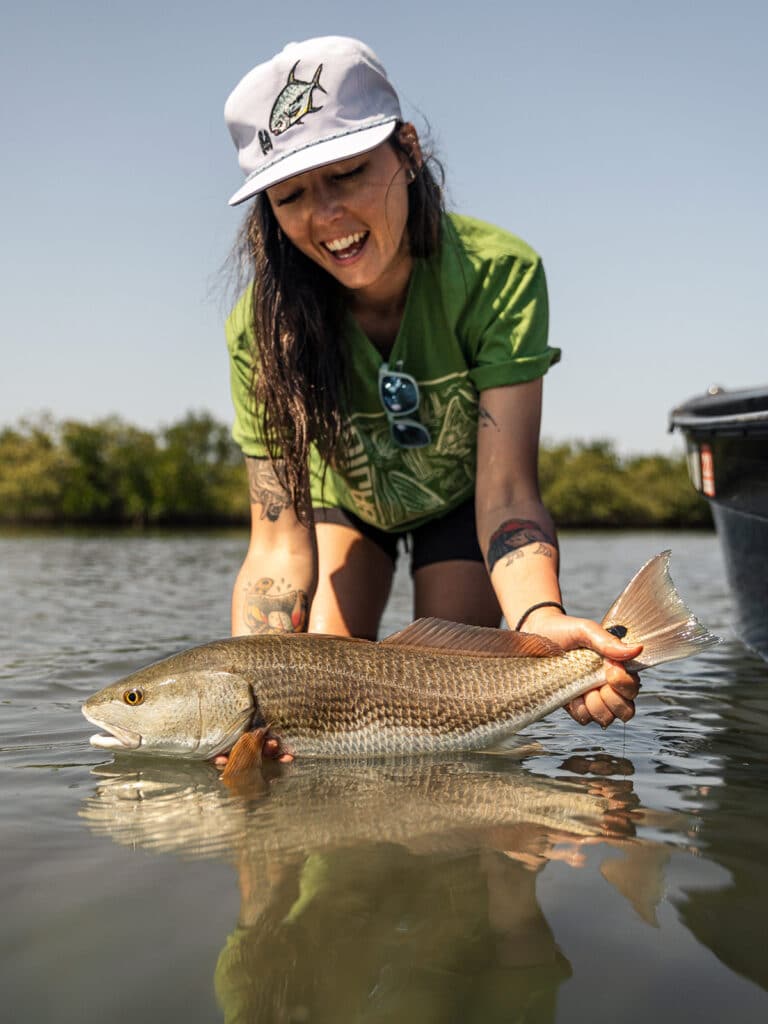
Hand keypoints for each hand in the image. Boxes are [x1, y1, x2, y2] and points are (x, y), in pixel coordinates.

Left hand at [522, 610, 641, 728]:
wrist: (534, 636)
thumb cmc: (563, 631)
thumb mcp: (585, 630)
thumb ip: (609, 642)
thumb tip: (638, 649)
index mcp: (616, 668)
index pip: (633, 688)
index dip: (625, 684)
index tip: (610, 669)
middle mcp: (607, 686)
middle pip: (626, 710)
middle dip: (614, 700)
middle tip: (597, 682)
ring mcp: (591, 698)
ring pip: (607, 718)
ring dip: (596, 706)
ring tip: (582, 688)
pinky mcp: (574, 706)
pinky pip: (584, 719)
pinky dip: (579, 709)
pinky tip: (571, 694)